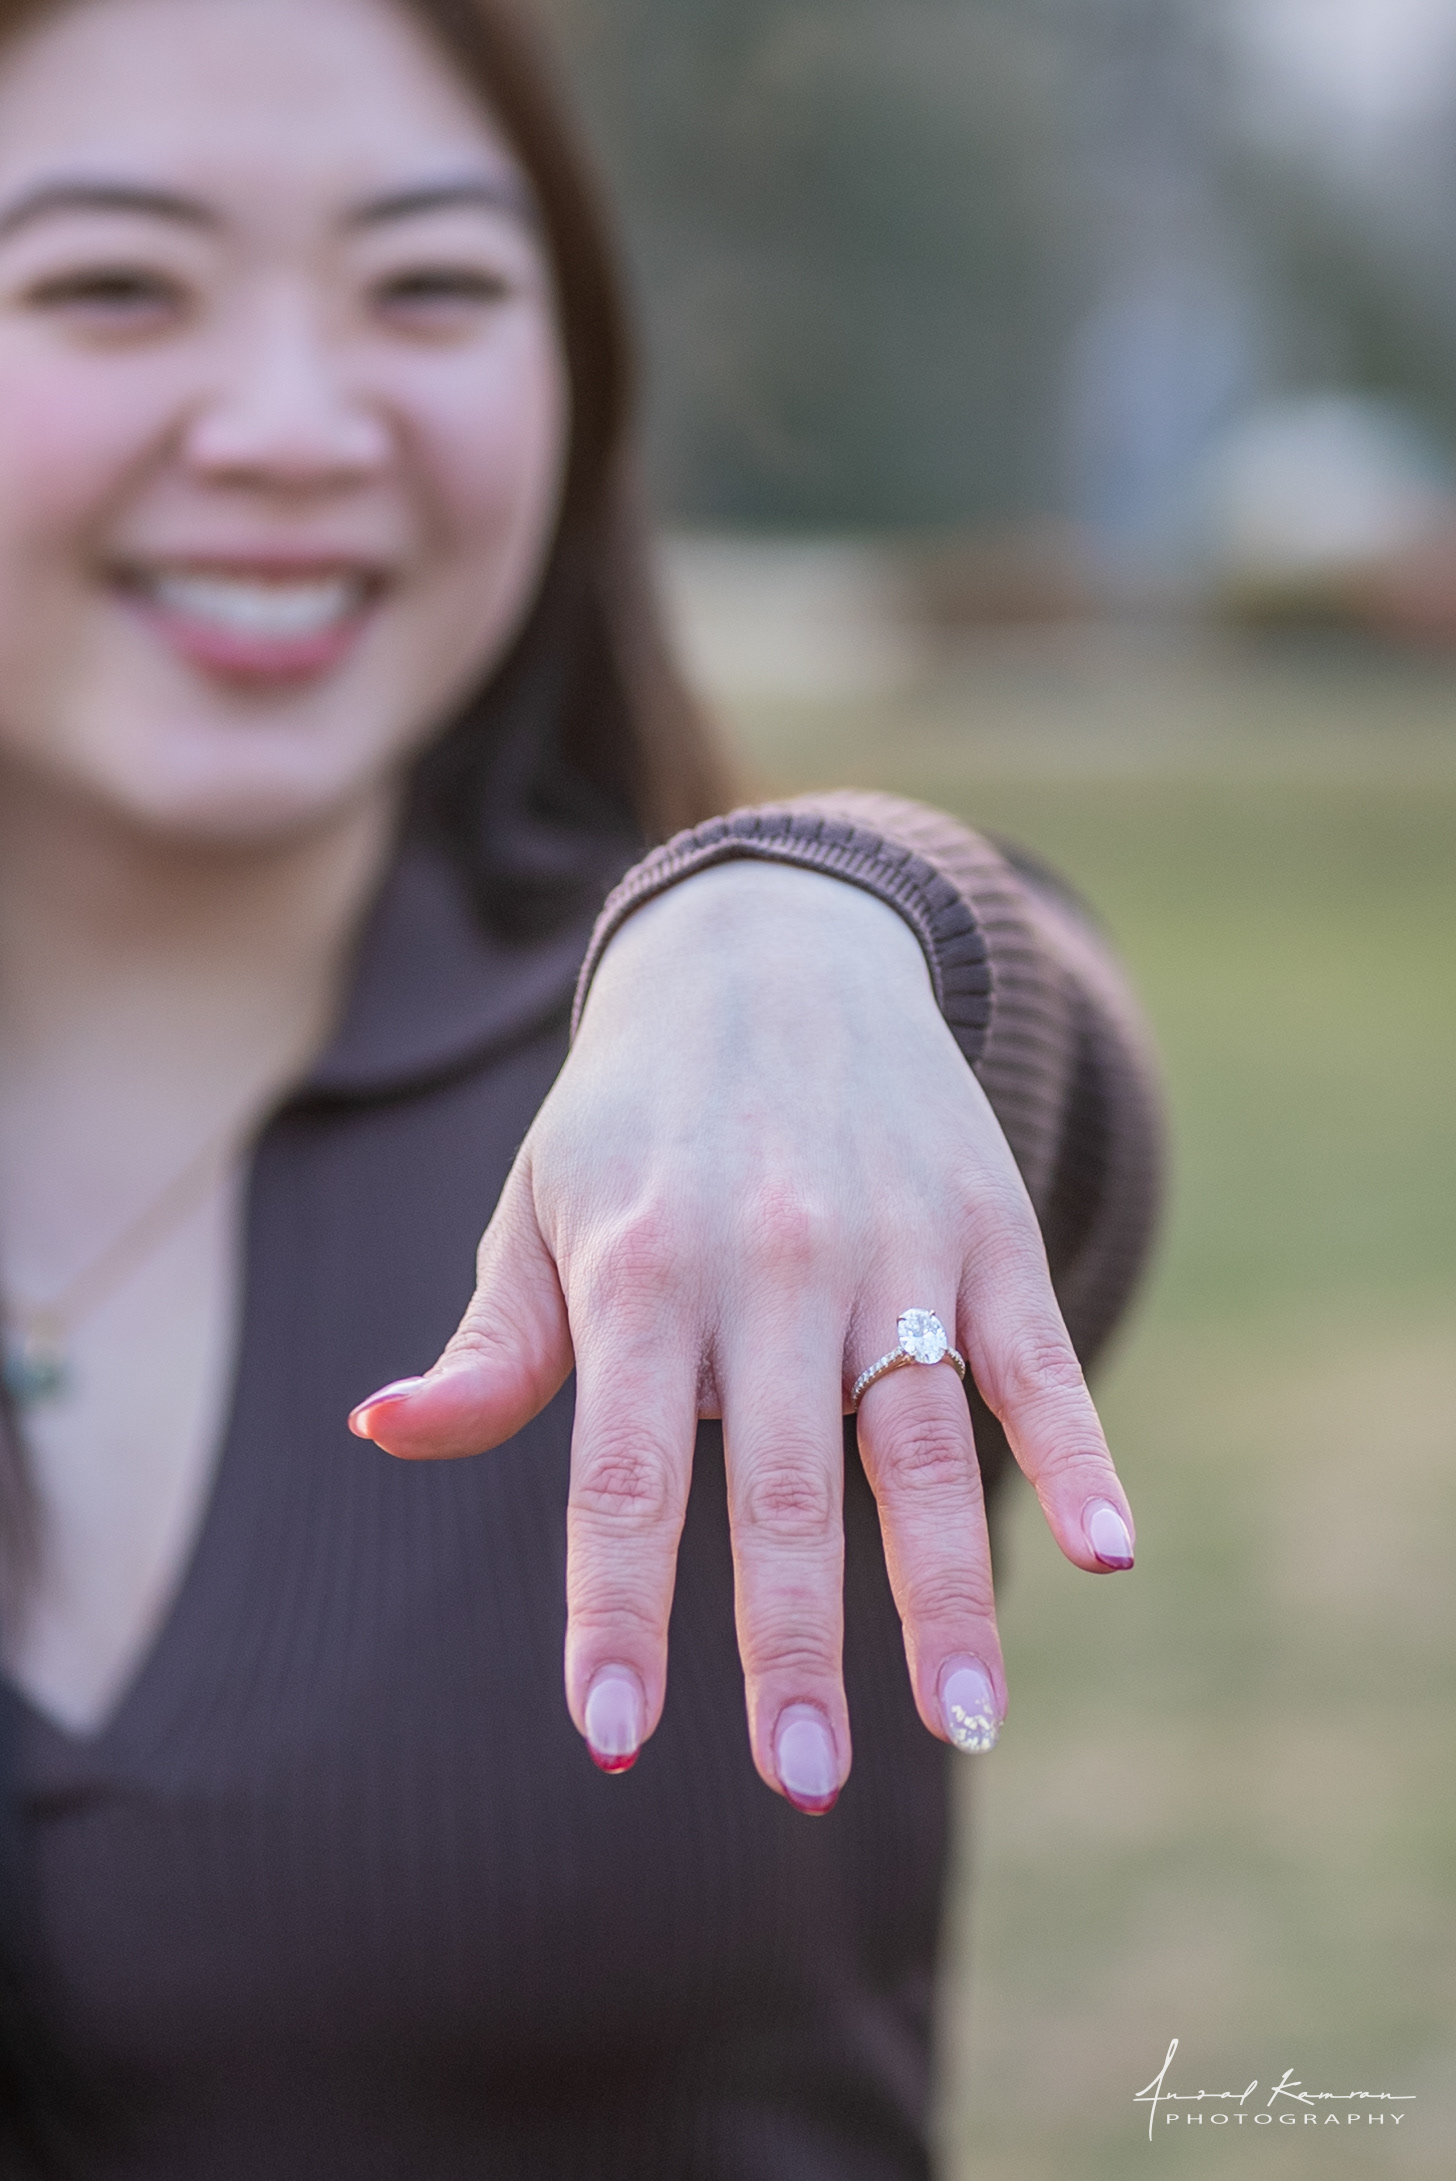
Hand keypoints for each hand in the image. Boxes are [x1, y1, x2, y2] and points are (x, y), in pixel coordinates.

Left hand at [349, 862, 1135, 1809]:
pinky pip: (1034, 1355)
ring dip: (944, 1593)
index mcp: (641, 1271)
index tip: (612, 1741)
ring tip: (965, 1727)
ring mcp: (891, 1247)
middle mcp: (769, 1264)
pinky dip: (1076, 1449)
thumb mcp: (542, 1206)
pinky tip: (1109, 1551)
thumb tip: (381, 1430)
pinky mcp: (983, 1226)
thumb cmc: (637, 1114)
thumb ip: (493, 1342)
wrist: (777, 947)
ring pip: (920, 1443)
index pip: (625, 1476)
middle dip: (790, 1645)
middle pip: (782, 1486)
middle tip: (802, 1782)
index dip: (617, 1612)